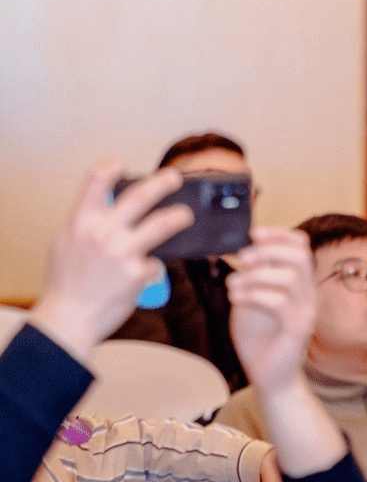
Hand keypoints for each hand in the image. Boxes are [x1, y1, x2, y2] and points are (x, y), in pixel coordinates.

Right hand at [30, 162, 190, 360]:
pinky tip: (144, 275)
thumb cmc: (66, 282)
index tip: (120, 164)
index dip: (109, 169)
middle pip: (140, 197)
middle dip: (162, 183)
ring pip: (163, 224)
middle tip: (176, 177)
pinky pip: (157, 263)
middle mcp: (102, 232)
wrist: (70, 317)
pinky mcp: (139, 273)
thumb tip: (108, 208)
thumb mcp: (67, 244)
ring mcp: (123, 252)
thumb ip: (87, 224)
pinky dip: (153, 268)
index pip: (95, 183)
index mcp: (80, 222)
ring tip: (186, 215)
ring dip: (179, 217)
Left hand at [228, 228, 316, 395]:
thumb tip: (242, 250)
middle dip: (268, 250)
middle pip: (301, 255)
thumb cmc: (260, 338)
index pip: (301, 246)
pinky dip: (253, 295)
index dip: (279, 233)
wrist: (270, 377)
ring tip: (233, 285)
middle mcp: (308, 294)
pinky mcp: (298, 329)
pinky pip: (280, 302)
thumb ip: (251, 276)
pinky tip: (236, 299)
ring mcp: (305, 311)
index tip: (254, 233)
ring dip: (256, 275)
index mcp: (298, 282)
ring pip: (291, 276)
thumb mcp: (251, 298)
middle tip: (242, 259)